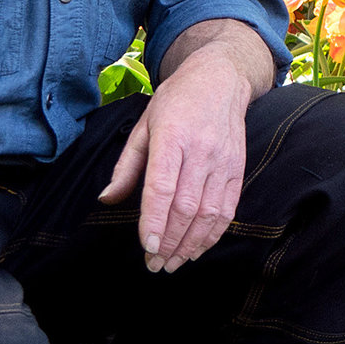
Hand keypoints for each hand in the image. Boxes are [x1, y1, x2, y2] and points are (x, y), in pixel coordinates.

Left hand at [98, 45, 251, 271]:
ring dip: (191, 244)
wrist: (221, 79)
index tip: (147, 246)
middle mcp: (200, 151)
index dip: (155, 220)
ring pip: (209, 213)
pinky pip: (228, 210)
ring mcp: (223, 161)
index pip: (163, 187)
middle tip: (155, 264)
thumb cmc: (176, 101)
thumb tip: (107, 199)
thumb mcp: (143, 125)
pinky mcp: (237, 169)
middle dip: (170, 241)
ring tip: (173, 262)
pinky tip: (197, 248)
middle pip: (186, 207)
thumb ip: (126, 166)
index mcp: (171, 137)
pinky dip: (213, 234)